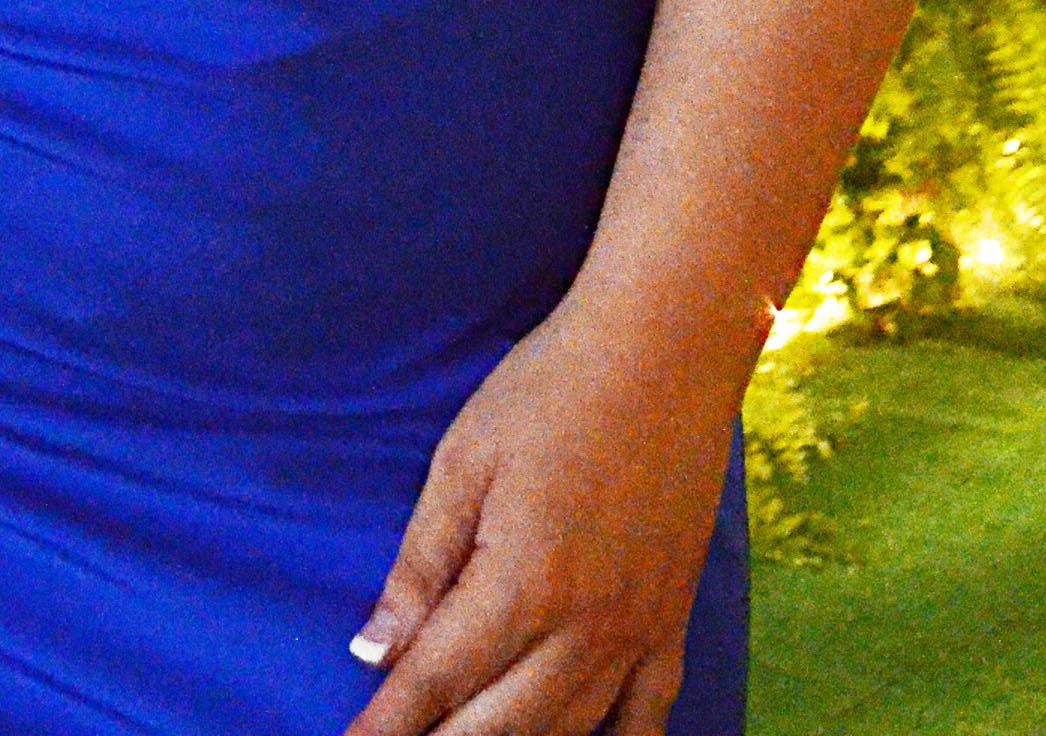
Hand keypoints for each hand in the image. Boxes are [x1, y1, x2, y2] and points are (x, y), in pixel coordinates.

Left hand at [342, 286, 743, 734]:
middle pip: (498, 726)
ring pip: (567, 732)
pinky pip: (648, 717)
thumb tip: (373, 648)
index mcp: (522, 583)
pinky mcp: (672, 620)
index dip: (388, 726)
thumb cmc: (552, 388)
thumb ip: (421, 563)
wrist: (663, 347)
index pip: (436, 683)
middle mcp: (584, 628)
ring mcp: (637, 632)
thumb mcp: (465, 458)